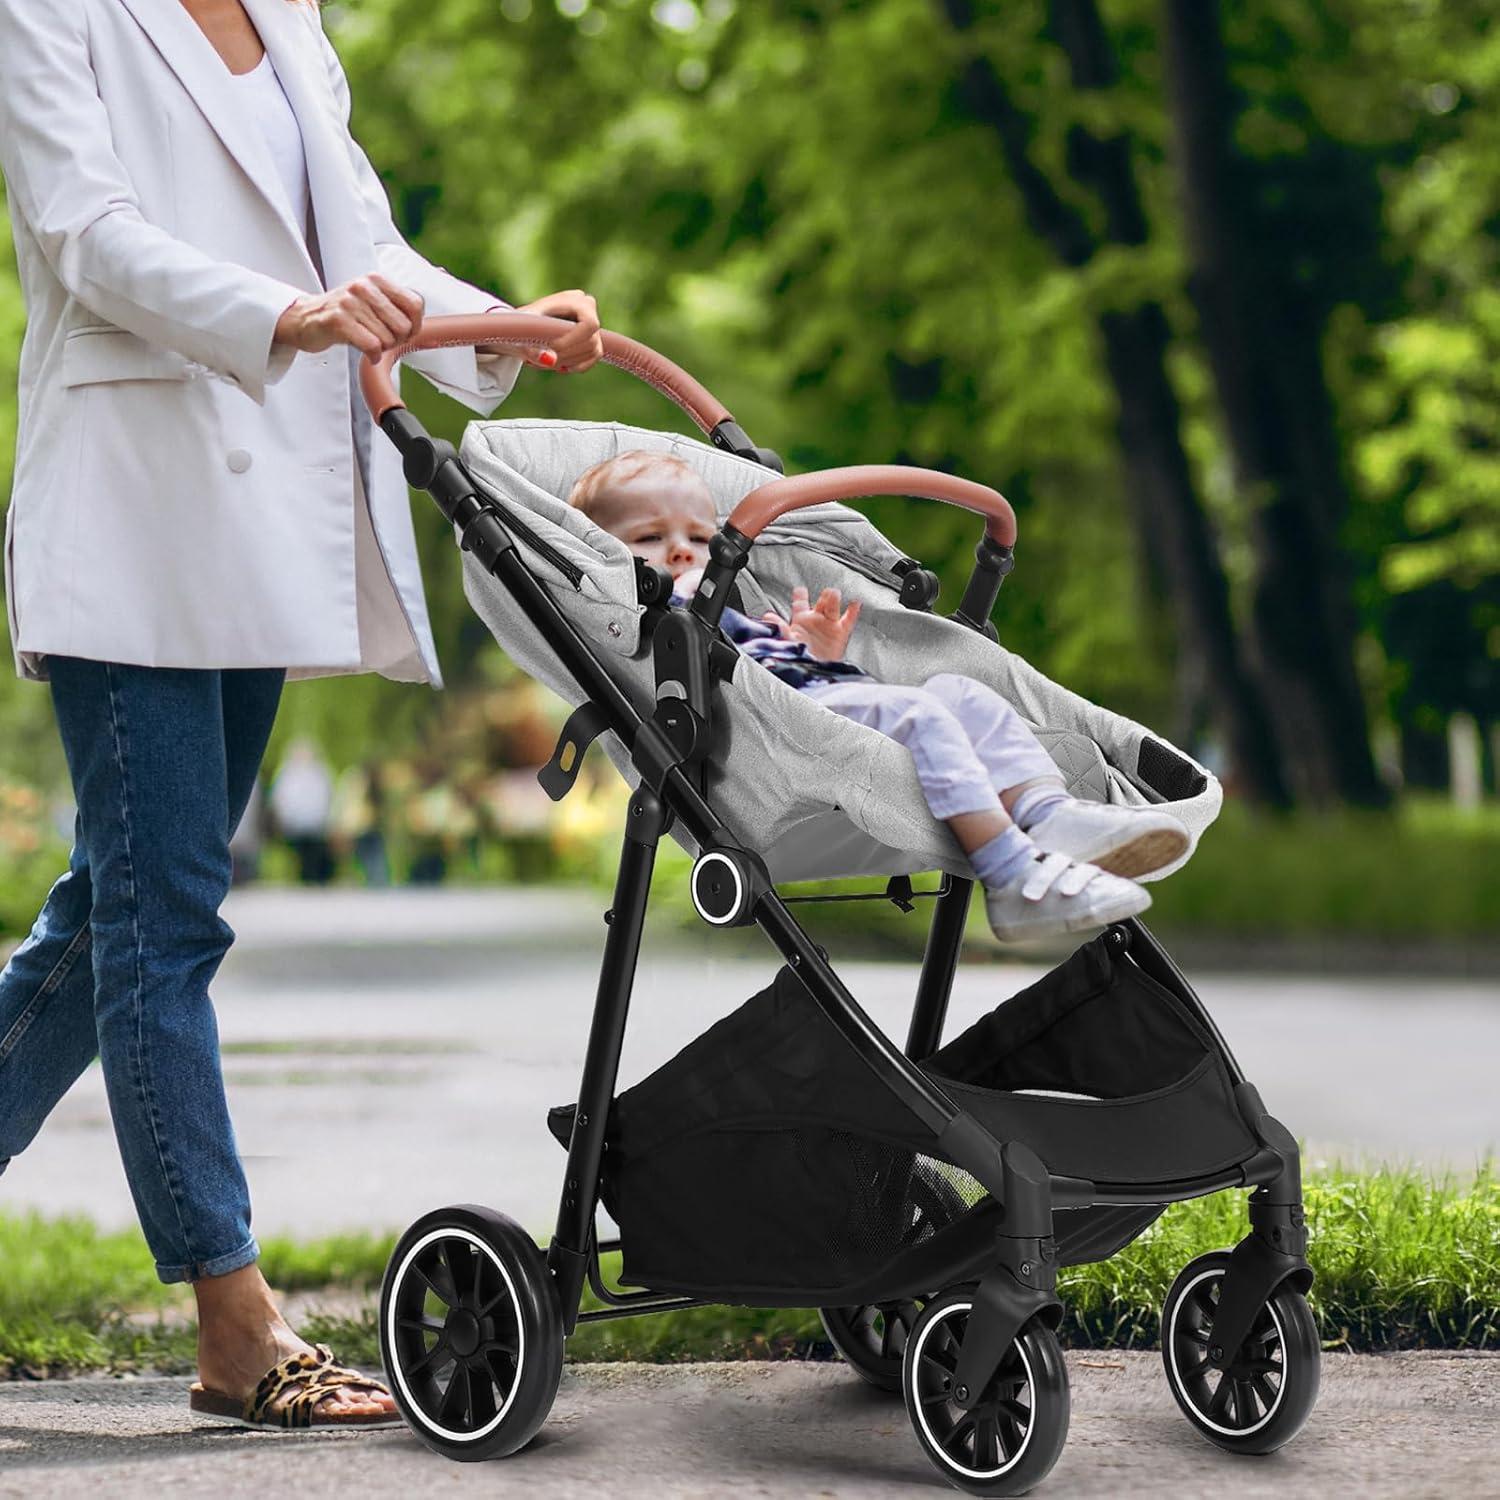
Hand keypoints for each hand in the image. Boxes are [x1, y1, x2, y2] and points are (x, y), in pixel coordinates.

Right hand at [273, 275, 423, 357]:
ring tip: (367, 341)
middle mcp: (364, 286)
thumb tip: (425, 310)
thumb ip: (397, 305)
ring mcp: (350, 302)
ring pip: (388, 339)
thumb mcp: (371, 300)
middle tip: (381, 339)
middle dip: (397, 340)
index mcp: (376, 280)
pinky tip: (366, 353)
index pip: (415, 305)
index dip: (415, 326)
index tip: (404, 332)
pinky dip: (372, 355)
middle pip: (404, 326)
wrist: (305, 318)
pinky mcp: (339, 320)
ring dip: (381, 348)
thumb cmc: (344, 313)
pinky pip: (372, 346)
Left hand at [486, 289, 602, 372]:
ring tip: (541, 361)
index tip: (550, 348)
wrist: (525, 322)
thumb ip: (533, 346)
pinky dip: (575, 366)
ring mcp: (594, 324)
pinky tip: (557, 365)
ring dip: (567, 361)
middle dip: (565, 354)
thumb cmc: (523, 322)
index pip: (589, 325)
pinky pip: (592, 359)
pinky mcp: (594, 340)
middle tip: (540, 359)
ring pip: (592, 351)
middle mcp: (589, 308)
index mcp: (576, 299)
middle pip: (591, 341)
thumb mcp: (523, 331)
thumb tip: (550, 361)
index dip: (571, 340)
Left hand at [763, 585, 860, 660]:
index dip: (800, 595)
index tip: (800, 589)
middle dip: (824, 596)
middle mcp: (816, 620)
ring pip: (833, 608)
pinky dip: (853, 611)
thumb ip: (779, 628)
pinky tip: (855, 604)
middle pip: (820, 602)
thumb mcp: (787, 641)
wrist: (814, 675)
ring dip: (834, 600)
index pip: (801, 603)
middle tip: (826, 593)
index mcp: (801, 621)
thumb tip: (768, 617)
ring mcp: (829, 626)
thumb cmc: (800, 658)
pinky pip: (849, 620)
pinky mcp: (841, 634)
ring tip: (834, 594)